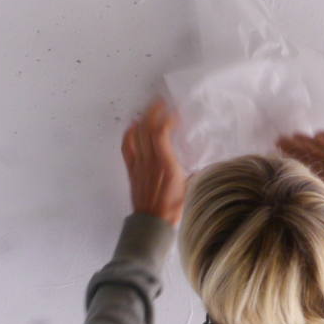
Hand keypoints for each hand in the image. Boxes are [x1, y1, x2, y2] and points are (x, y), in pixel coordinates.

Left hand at [122, 96, 186, 225]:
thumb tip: (196, 159)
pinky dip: (129, 134)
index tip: (175, 112)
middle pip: (147, 129)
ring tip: (148, 109)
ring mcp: (138, 164)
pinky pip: (127, 147)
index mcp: (166, 163)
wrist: (152, 221)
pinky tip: (133, 127)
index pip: (162, 133)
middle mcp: (150, 160)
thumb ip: (189, 169)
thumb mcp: (187, 185)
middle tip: (160, 101)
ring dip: (142, 119)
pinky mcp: (131, 169)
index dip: (167, 118)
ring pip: (137, 135)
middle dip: (153, 111)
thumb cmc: (173, 206)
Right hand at [275, 130, 323, 198]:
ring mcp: (321, 139)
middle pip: (291, 140)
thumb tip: (295, 172)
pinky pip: (319, 135)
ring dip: (302, 141)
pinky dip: (317, 139)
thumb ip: (305, 175)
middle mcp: (309, 147)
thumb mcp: (318, 184)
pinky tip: (322, 146)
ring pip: (304, 136)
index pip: (284, 150)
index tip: (276, 152)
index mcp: (304, 160)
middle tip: (286, 147)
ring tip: (305, 147)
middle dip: (287, 143)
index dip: (279, 150)